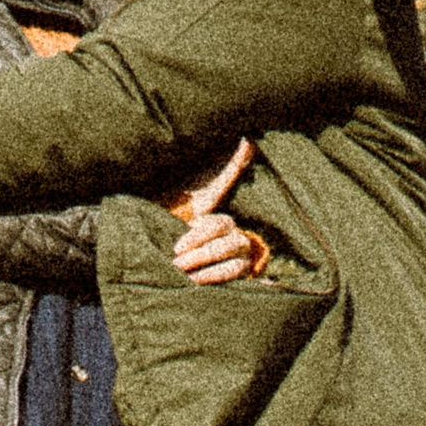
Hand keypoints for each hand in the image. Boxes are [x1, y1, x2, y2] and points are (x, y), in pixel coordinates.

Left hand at [166, 138, 265, 282]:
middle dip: (201, 255)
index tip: (177, 247)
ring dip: (209, 271)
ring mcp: (238, 259)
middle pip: (226, 244)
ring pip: (233, 263)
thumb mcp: (195, 201)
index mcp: (222, 223)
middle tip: (178, 264)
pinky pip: (235, 278)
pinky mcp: (237, 277)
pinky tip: (198, 285)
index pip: (218, 224)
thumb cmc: (184, 223)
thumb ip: (227, 171)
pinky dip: (217, 281)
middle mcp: (235, 239)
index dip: (198, 235)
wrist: (176, 256)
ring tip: (186, 276)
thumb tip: (249, 141)